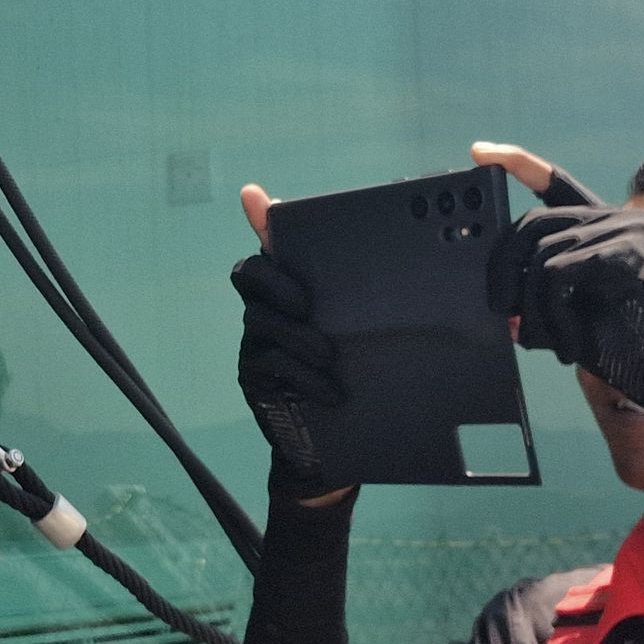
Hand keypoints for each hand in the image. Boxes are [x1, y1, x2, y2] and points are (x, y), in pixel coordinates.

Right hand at [233, 184, 351, 500]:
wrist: (335, 447)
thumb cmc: (352, 376)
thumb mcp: (364, 335)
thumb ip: (369, 295)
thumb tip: (395, 240)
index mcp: (290, 292)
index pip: (268, 248)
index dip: (259, 221)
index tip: (255, 195)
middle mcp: (264, 311)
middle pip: (249, 275)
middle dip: (276, 284)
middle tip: (307, 305)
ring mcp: (254, 345)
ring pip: (259, 321)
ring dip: (297, 338)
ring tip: (328, 357)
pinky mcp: (254, 379)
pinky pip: (271, 366)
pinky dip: (302, 377)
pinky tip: (330, 391)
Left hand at [480, 159, 643, 436]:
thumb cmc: (636, 348)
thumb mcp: (577, 314)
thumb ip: (543, 297)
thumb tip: (502, 303)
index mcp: (605, 227)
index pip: (555, 183)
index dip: (517, 163)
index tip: (480, 153)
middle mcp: (617, 217)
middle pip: (532, 224)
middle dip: (502, 270)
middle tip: (499, 311)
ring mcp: (627, 230)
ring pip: (541, 257)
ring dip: (532, 310)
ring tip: (545, 342)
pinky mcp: (629, 251)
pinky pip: (558, 275)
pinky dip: (551, 316)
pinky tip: (568, 344)